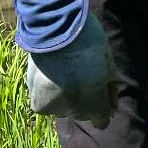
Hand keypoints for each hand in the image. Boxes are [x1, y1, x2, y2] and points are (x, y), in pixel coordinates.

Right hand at [27, 13, 119, 127]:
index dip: (104, 107)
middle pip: (83, 113)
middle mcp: (72, 109)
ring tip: (65, 74)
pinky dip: (50, 94)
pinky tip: (52, 77)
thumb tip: (112, 108)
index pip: (101, 119)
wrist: (53, 28)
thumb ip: (109, 90)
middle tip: (82, 76)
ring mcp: (52, 107)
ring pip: (64, 110)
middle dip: (86, 100)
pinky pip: (47, 105)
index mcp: (93, 101)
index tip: (103, 95)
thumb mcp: (108, 65)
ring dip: (66, 98)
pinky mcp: (36, 103)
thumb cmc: (88, 41)